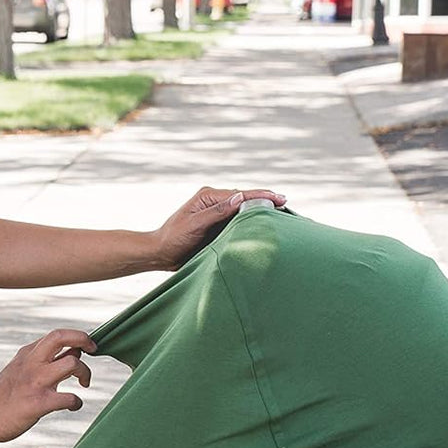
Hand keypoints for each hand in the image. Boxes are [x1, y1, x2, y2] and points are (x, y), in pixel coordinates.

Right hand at [0, 329, 95, 442]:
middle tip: (94, 351)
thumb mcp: (18, 369)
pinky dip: (77, 402)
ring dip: (85, 373)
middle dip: (84, 339)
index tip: (87, 347)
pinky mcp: (38, 404)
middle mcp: (32, 363)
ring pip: (72, 363)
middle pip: (62, 336)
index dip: (77, 337)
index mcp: (26, 354)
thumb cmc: (3, 397)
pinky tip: (73, 406)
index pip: (57, 335)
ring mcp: (35, 382)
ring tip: (84, 384)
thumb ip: (40, 360)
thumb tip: (68, 352)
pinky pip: (69, 398)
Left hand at [151, 187, 285, 269]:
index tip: (280, 198)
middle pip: (245, 199)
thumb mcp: (194, 225)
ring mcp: (217, 213)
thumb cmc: (173, 239)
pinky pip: (238, 221)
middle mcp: (214, 202)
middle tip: (287, 204)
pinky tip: (264, 225)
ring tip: (282, 212)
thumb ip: (216, 212)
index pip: (240, 194)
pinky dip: (251, 222)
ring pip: (243, 210)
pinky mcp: (218, 225)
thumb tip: (238, 197)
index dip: (261, 195)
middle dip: (265, 201)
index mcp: (208, 197)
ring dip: (260, 211)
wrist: (160, 253)